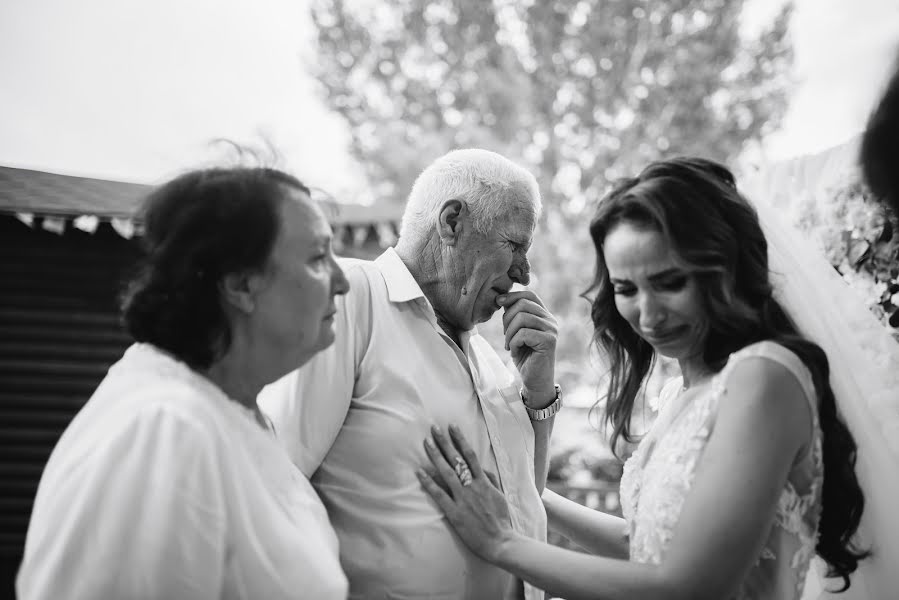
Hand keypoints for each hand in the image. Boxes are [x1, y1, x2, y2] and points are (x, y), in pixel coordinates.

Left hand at [417, 424, 514, 562]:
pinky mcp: (454, 513)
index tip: (452, 427)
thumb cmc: (500, 520)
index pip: (470, 456)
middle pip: (456, 460)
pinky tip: (419, 472)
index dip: (460, 440)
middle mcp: (472, 487)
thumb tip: (482, 468)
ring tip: (427, 442)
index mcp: (483, 482)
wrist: (500, 541)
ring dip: (436, 456)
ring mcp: (462, 499)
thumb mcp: (499, 495)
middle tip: (434, 428)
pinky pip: (439, 495)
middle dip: (445, 442)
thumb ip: (490, 480)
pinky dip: (429, 482)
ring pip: (447, 473)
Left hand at [497, 290, 557, 402]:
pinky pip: (523, 333)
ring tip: (509, 345)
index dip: (512, 295)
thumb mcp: (516, 332)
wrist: (534, 380)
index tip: (498, 302)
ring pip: (521, 318)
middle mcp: (550, 320)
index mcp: (544, 315)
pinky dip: (513, 343)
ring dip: (509, 333)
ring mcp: (551, 330)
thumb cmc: (524, 356)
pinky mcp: (549, 341)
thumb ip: (513, 315)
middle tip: (505, 336)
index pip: (529, 294)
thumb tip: (500, 298)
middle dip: (507, 319)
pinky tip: (514, 352)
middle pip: (522, 304)